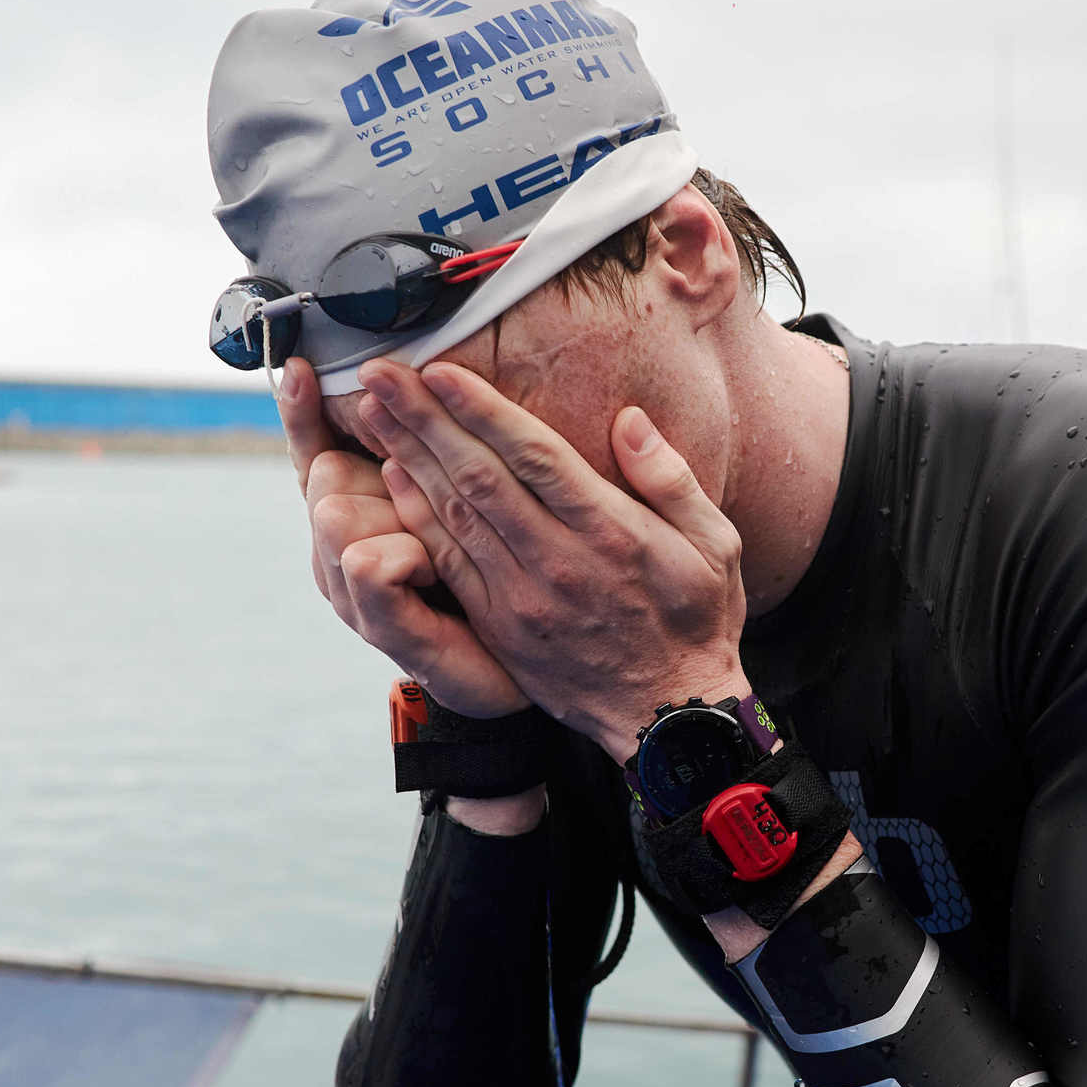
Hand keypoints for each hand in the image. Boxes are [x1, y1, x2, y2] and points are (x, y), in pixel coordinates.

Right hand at [277, 358, 529, 718]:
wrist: (509, 675)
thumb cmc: (485, 590)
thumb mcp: (453, 512)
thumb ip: (431, 460)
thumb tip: (420, 390)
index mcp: (356, 520)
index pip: (313, 453)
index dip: (303, 413)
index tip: (300, 367)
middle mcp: (340, 554)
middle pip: (325, 478)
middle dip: (374, 475)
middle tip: (428, 521)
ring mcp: (353, 593)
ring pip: (337, 514)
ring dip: (395, 517)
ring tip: (434, 553)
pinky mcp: (381, 626)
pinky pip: (369, 563)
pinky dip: (403, 554)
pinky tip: (427, 568)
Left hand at [352, 357, 748, 758]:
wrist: (668, 718)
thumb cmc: (696, 620)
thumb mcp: (714, 544)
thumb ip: (671, 479)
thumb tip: (628, 421)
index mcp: (611, 533)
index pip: (534, 457)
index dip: (482, 410)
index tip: (441, 369)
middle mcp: (559, 562)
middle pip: (479, 477)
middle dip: (424, 419)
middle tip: (379, 373)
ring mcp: (523, 598)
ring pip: (453, 514)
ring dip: (408, 457)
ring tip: (372, 410)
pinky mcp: (501, 626)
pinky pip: (450, 562)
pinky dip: (416, 516)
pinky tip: (391, 476)